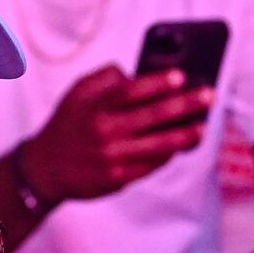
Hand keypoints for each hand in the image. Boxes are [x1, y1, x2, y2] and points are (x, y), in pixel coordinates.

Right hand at [17, 65, 214, 203]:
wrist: (46, 168)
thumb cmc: (68, 124)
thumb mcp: (76, 93)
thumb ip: (104, 78)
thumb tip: (134, 73)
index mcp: (94, 107)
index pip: (129, 92)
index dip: (156, 83)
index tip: (180, 76)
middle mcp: (104, 132)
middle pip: (150, 117)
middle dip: (183, 105)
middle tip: (208, 96)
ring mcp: (112, 158)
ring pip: (157, 146)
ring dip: (184, 136)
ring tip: (202, 127)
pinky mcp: (118, 179)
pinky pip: (150, 166)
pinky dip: (168, 155)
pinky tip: (182, 146)